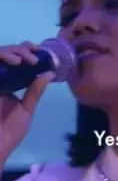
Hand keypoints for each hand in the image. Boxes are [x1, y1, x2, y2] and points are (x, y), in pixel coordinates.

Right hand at [0, 42, 54, 163]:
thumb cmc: (10, 132)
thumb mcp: (26, 108)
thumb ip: (35, 90)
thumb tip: (50, 72)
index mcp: (9, 84)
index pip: (16, 59)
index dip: (26, 50)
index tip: (39, 50)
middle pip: (7, 53)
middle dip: (21, 49)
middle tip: (34, 52)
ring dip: (11, 52)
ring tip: (23, 58)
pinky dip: (3, 57)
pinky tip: (15, 62)